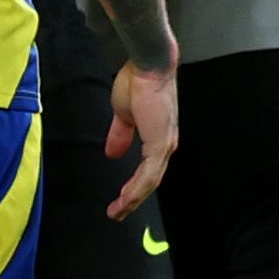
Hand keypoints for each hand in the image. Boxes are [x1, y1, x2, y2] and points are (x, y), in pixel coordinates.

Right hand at [103, 59, 178, 217]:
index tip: (120, 198)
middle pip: (150, 181)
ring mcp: (164, 145)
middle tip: (117, 213)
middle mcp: (165, 144)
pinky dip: (136, 189)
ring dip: (132, 199)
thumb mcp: (123, 114)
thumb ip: (120, 135)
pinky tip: (125, 200)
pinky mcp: (160, 144)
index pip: (148, 169)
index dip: (134, 185)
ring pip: (150, 182)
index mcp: (158, 137)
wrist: (147, 65)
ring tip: (117, 212)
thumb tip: (112, 152)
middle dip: (133, 199)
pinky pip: (148, 174)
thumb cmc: (137, 82)